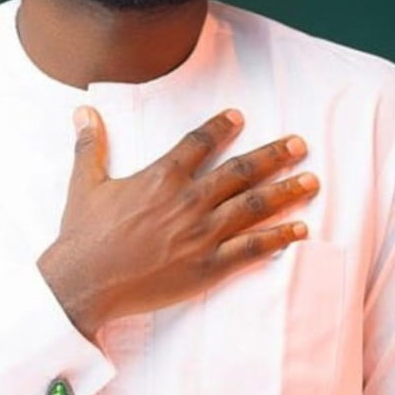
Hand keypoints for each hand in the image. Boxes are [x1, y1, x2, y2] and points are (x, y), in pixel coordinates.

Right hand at [36, 107, 318, 338]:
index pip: (198, 143)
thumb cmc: (83, 236)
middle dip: (273, 155)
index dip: (220, 127)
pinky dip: (278, 238)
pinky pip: (250, 249)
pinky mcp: (207, 266)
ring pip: (253, 206)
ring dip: (285, 191)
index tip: (239, 116)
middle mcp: (187, 201)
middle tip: (300, 143)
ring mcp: (201, 234)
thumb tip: (83, 111)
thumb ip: (90, 146)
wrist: (83, 282)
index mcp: (160, 178)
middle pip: (240, 171)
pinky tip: (300, 229)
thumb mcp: (84, 185)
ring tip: (312, 179)